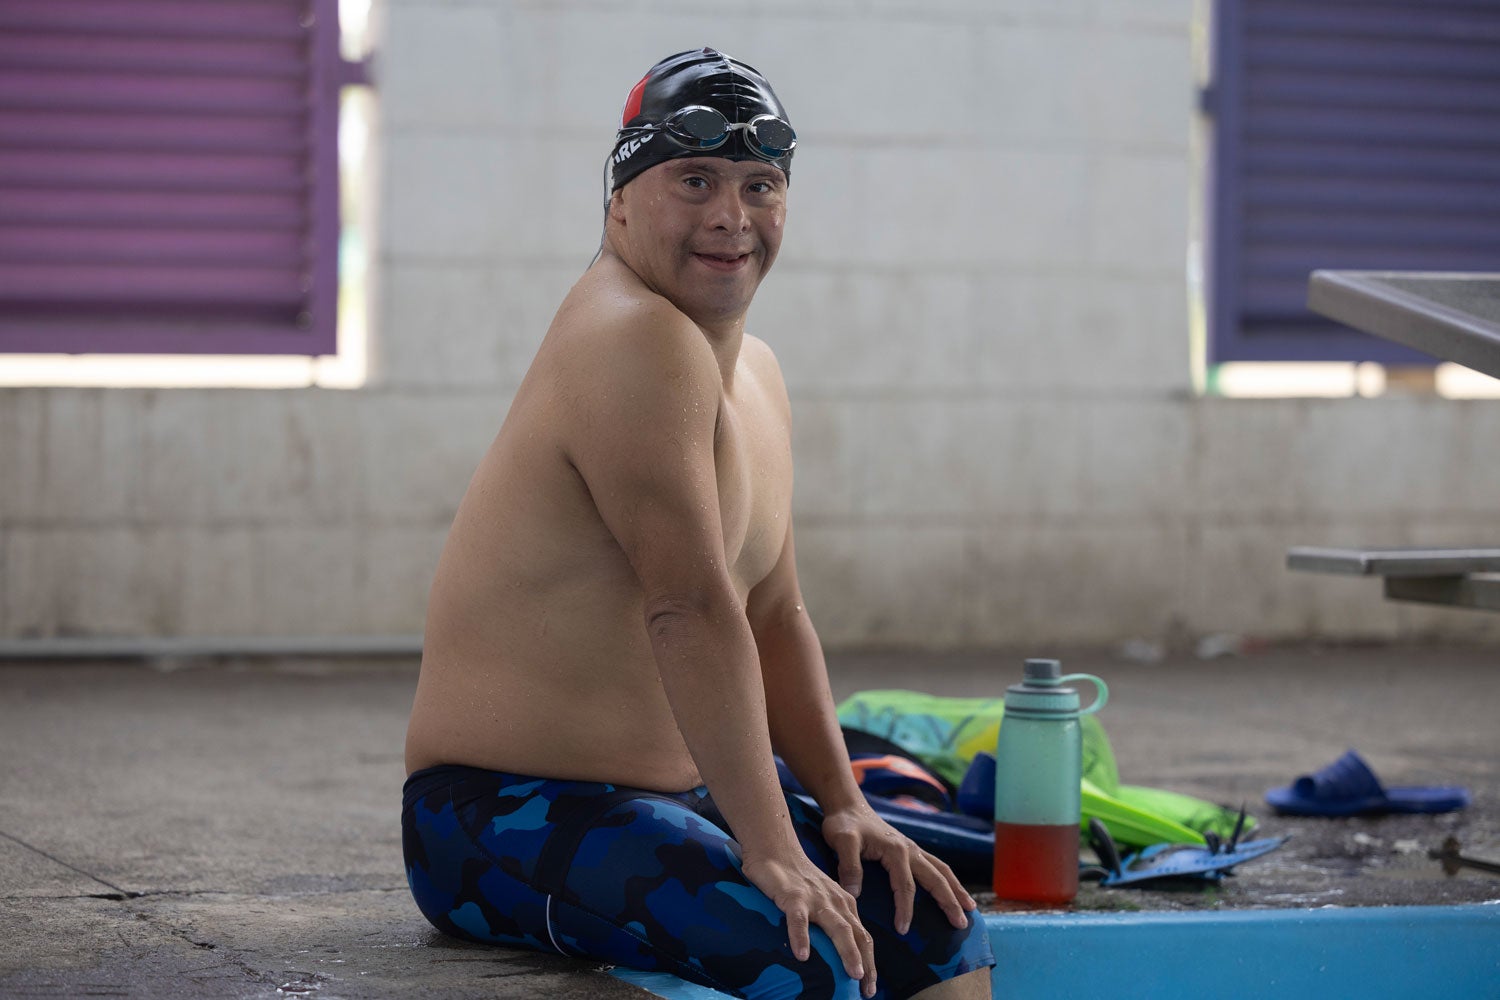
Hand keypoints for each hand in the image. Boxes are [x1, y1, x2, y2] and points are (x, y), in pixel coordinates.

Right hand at [740, 848, 877, 997]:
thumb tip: (837, 952)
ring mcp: (815, 898)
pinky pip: (799, 920)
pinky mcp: (793, 896)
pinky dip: (802, 938)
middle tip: (868, 989)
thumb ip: (831, 919)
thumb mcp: (821, 899)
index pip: (863, 936)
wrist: (775, 848)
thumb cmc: (797, 878)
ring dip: (848, 952)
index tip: (870, 986)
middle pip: (857, 935)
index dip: (870, 962)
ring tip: (853, 975)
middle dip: (866, 963)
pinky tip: (802, 956)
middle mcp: (835, 901)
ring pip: (837, 928)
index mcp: (844, 903)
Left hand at [820, 803, 975, 936]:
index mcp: (896, 850)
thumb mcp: (841, 841)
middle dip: (949, 902)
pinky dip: (948, 880)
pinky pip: (936, 866)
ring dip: (956, 890)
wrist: (848, 805)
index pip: (905, 885)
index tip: (903, 930)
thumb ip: (848, 866)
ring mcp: (913, 848)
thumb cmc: (843, 824)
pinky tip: (952, 890)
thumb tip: (855, 893)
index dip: (905, 909)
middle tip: (961, 924)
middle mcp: (910, 849)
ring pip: (941, 871)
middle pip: (936, 878)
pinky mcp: (910, 849)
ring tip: (970, 909)